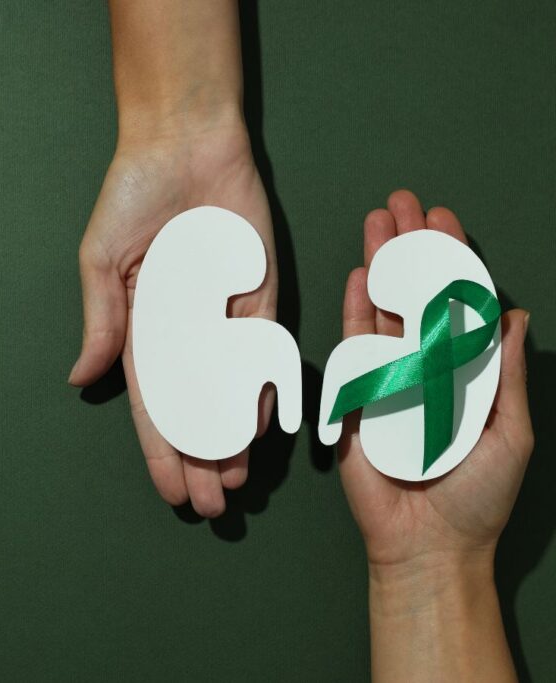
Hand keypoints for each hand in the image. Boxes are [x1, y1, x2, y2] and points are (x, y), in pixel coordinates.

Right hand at [69, 120, 277, 516]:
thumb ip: (101, 322)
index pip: (153, 404)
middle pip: (196, 408)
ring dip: (234, 436)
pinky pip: (264, 352)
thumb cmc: (132, 196)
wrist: (185, 142)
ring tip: (236, 481)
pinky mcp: (261, 293)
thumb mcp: (101, 261)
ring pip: (232, 391)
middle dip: (201, 458)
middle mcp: (187, 330)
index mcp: (144, 326)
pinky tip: (264, 428)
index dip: (160, 449)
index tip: (170, 490)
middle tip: (212, 505)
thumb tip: (81, 380)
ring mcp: (225, 315)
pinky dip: (266, 389)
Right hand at [339, 190, 529, 681]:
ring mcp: (388, 378)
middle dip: (410, 246)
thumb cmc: (476, 497)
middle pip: (416, 294)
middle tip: (403, 203)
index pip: (457, 303)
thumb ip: (507, 375)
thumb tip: (517, 318)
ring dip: (381, 264)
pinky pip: (353, 347)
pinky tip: (359, 275)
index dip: (452, 261)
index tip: (444, 221)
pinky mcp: (355, 397)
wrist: (426, 543)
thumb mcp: (509, 432)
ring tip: (378, 222)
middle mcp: (425, 365)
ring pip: (383, 309)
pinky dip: (355, 309)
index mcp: (465, 371)